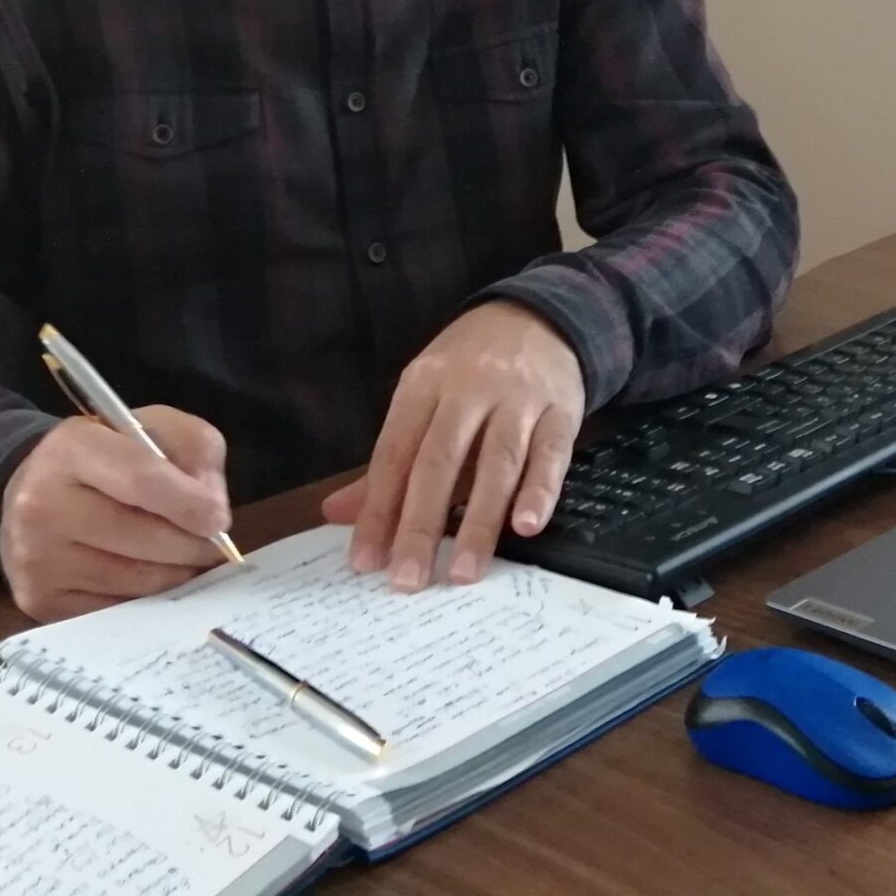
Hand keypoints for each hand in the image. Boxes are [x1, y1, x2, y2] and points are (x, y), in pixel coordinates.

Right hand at [0, 407, 231, 621]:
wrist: (31, 491)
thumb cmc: (104, 457)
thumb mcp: (151, 428)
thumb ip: (194, 449)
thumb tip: (213, 508)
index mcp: (71, 449)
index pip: (143, 480)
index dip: (191, 504)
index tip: (219, 520)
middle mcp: (42, 504)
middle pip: (142, 538)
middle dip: (191, 545)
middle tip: (212, 545)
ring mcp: (37, 559)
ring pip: (134, 581)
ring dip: (174, 575)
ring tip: (185, 560)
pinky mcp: (39, 601)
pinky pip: (116, 610)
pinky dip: (146, 599)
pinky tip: (153, 579)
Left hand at [319, 300, 582, 589]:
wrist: (537, 315)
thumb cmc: (468, 368)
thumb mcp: (422, 398)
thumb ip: (386, 464)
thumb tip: (335, 514)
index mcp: (423, 385)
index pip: (395, 453)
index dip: (378, 509)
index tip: (365, 561)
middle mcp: (468, 388)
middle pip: (440, 460)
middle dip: (421, 523)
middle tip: (407, 580)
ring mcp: (517, 397)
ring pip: (496, 462)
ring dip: (480, 521)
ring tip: (463, 573)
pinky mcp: (560, 409)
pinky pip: (550, 454)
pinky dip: (539, 491)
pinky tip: (525, 527)